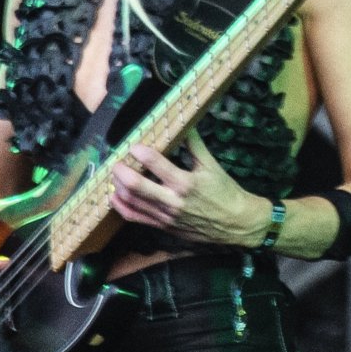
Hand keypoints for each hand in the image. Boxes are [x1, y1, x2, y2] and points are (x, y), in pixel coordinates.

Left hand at [110, 131, 265, 247]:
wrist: (235, 223)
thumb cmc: (225, 192)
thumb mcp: (212, 166)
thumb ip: (195, 146)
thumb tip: (185, 125)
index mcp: (186, 183)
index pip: (156, 164)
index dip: (141, 152)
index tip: (134, 145)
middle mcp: (173, 201)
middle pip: (137, 186)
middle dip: (122, 171)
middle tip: (117, 161)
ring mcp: (165, 216)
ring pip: (132, 202)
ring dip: (119, 186)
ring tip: (116, 174)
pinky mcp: (163, 226)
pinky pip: (135, 217)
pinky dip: (121, 206)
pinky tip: (115, 196)